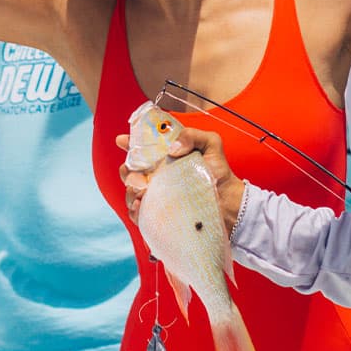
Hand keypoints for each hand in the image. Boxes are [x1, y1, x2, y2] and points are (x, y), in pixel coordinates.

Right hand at [117, 127, 246, 233]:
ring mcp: (156, 196)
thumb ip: (193, 135)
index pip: (141, 148)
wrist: (228, 201)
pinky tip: (142, 205)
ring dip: (131, 191)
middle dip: (127, 171)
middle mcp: (157, 176)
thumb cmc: (218, 172)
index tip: (122, 140)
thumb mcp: (210, 144)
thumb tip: (173, 149)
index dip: (129, 143)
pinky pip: (138, 214)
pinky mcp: (158, 215)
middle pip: (129, 171)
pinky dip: (135, 210)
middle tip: (139, 175)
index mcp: (164, 157)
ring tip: (143, 191)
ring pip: (130, 192)